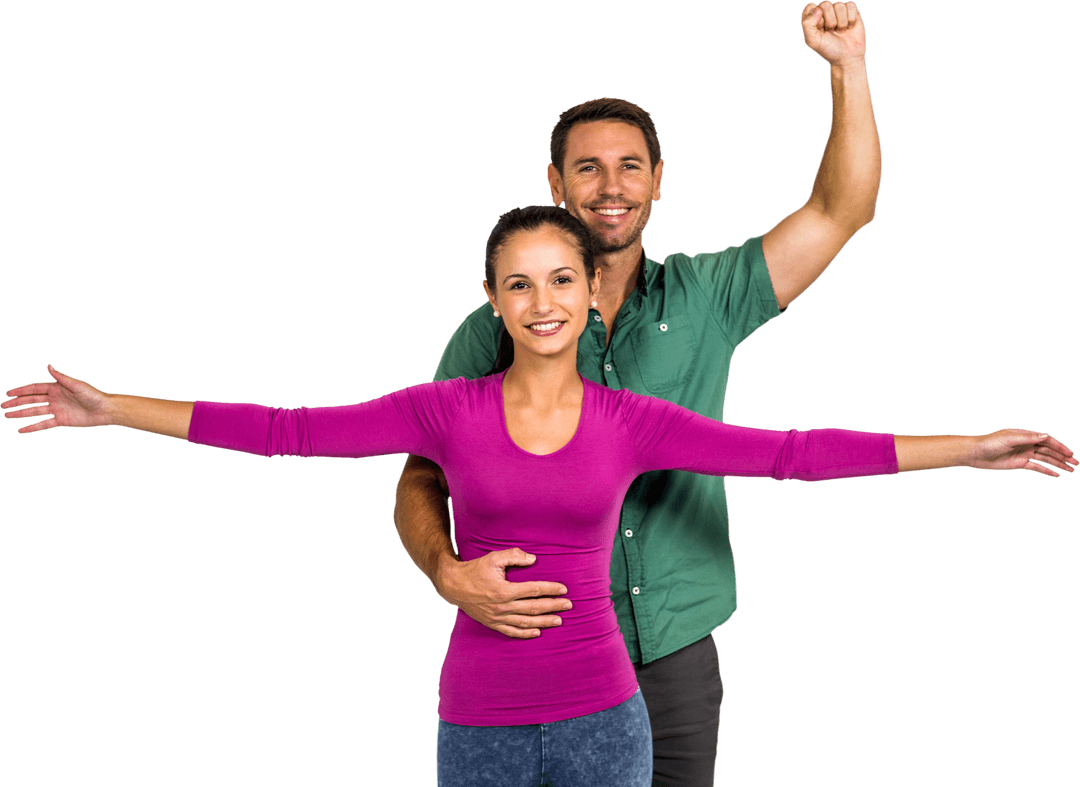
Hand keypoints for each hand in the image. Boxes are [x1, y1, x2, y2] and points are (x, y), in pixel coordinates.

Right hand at [3, 365, 112, 432]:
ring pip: (34, 412)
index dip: (21, 391)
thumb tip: (48, 366)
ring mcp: (56, 410)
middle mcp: (54, 398)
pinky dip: (32, 427)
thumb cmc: (93, 395)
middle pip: (31, 400)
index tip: (8, 392)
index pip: (34, 389)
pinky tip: (21, 430)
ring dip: (21, 414)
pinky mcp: (61, 421)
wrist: (104, 410)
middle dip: (17, 402)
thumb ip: (61, 378)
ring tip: (7, 416)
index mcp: (56, 388)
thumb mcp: (76, 385)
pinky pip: (43, 424)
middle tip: (2, 405)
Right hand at [436, 549, 570, 638]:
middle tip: (569, 605)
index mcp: (504, 590)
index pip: (534, 590)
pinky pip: (512, 631)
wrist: (453, 585)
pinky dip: (526, 633)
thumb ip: (514, 556)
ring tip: (559, 620)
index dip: (550, 589)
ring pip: (526, 622)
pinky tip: (537, 632)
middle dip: (553, 606)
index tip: (563, 589)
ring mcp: (497, 617)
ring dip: (544, 621)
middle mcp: (503, 606)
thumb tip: (533, 560)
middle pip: (534, 607)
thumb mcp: (493, 557)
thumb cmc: (474, 569)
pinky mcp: (492, 623)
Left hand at [802, 2, 865, 65]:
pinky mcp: (851, 11)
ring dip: (841, 22)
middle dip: (829, 21)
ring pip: (839, 5)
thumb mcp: (813, 41)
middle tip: (831, 32)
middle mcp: (825, 12)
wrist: (847, 57)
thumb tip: (818, 9)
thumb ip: (807, 25)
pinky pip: (851, 5)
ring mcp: (838, 10)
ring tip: (840, 31)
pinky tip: (849, 27)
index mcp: (812, 18)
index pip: (811, 7)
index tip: (820, 30)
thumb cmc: (829, 49)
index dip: (815, 18)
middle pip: (825, 4)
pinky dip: (851, 19)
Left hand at [965, 429, 1076, 476]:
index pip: (1047, 440)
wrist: (975, 453)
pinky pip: (1037, 467)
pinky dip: (1047, 471)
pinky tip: (1057, 475)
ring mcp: (1024, 454)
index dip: (1060, 446)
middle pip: (1049, 450)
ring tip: (1071, 470)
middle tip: (1076, 463)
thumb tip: (1046, 435)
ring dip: (1058, 464)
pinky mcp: (1020, 463)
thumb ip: (1028, 438)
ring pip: (1046, 459)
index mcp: (1026, 435)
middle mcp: (1027, 444)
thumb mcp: (1009, 439)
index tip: (1069, 453)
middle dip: (1063, 456)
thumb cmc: (990, 443)